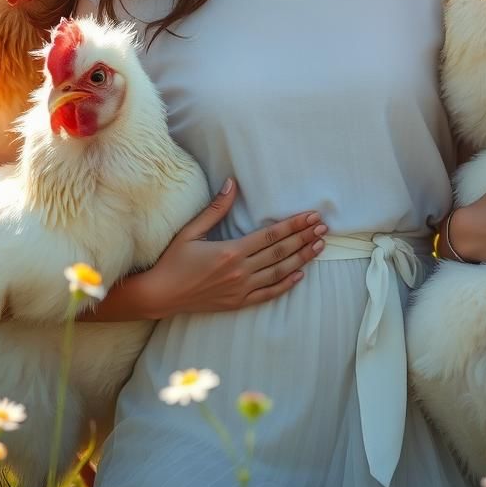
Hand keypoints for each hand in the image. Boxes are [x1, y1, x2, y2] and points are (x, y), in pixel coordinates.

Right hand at [143, 178, 327, 316]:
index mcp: (230, 251)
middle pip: (280, 252)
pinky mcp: (238, 303)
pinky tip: (300, 274)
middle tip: (324, 227)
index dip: (293, 225)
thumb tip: (232, 183)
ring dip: (302, 258)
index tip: (311, 215)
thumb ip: (216, 208)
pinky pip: (269, 294)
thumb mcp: (191, 231)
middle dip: (304, 238)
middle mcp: (240, 271)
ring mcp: (241, 289)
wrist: (161, 295)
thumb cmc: (173, 261)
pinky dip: (286, 284)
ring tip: (319, 246)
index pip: (271, 235)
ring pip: (279, 272)